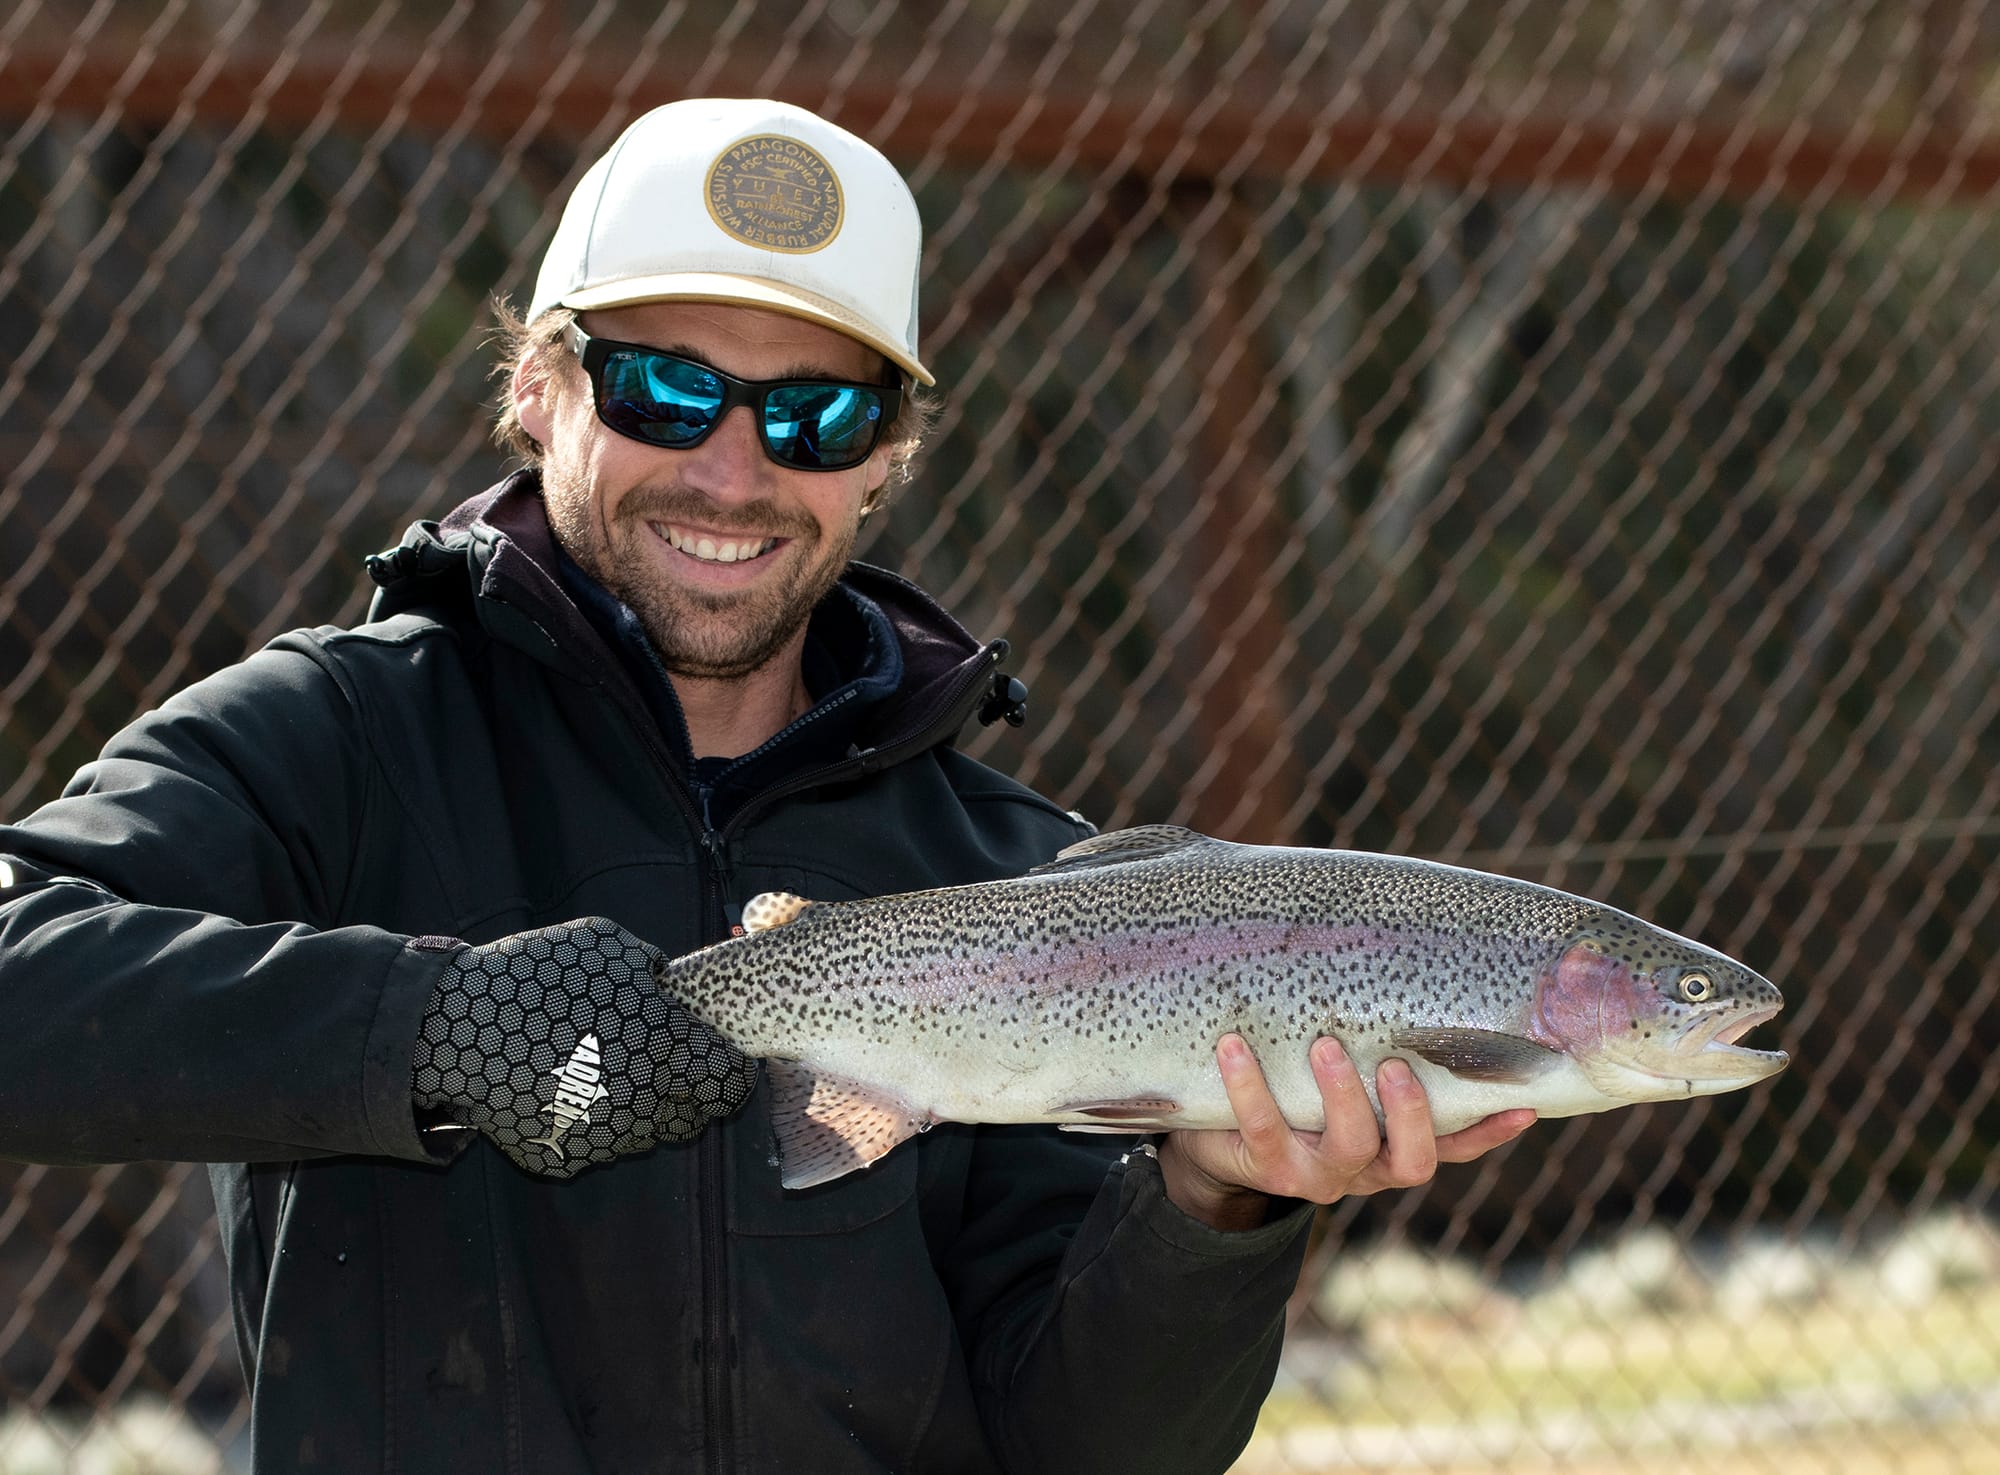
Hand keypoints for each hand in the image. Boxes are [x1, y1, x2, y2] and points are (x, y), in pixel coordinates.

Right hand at [411, 918, 757, 1177]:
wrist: (447, 1029)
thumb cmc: (534, 976)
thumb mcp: (604, 944)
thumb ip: (649, 968)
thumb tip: (664, 984)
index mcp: (667, 1052)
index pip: (731, 1082)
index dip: (727, 1067)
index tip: (712, 1054)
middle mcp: (644, 1107)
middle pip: (694, 1116)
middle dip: (685, 1091)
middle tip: (655, 1062)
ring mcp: (603, 1141)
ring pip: (646, 1134)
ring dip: (638, 1107)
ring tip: (598, 1068)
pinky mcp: (564, 1161)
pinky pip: (596, 1145)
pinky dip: (589, 1123)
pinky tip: (561, 1088)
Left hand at [1157, 1034, 1534, 1229]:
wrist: (1220, 1142)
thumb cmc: (1294, 1087)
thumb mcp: (1339, 1068)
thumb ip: (1371, 1039)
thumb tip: (1402, 957)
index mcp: (1394, 1146)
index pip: (1454, 1144)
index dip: (1489, 1132)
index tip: (1525, 1104)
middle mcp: (1366, 1168)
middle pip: (1411, 1161)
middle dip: (1410, 1113)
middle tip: (1395, 1065)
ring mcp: (1320, 1175)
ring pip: (1347, 1147)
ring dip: (1340, 1095)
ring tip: (1323, 1045)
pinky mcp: (1269, 1168)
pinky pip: (1264, 1128)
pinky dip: (1249, 1086)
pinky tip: (1233, 1046)